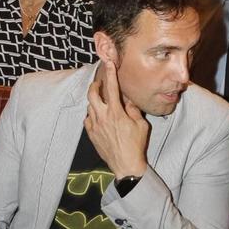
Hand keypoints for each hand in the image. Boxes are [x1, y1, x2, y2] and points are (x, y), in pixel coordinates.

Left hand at [84, 58, 148, 180]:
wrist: (126, 165)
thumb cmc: (136, 145)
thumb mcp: (141, 124)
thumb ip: (133, 109)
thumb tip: (127, 99)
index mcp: (116, 113)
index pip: (111, 88)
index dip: (110, 73)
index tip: (109, 63)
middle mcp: (103, 117)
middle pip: (92, 94)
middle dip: (95, 85)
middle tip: (100, 84)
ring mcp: (95, 126)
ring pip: (89, 106)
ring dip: (94, 101)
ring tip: (102, 102)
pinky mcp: (91, 134)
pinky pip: (87, 119)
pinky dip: (92, 115)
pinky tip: (99, 118)